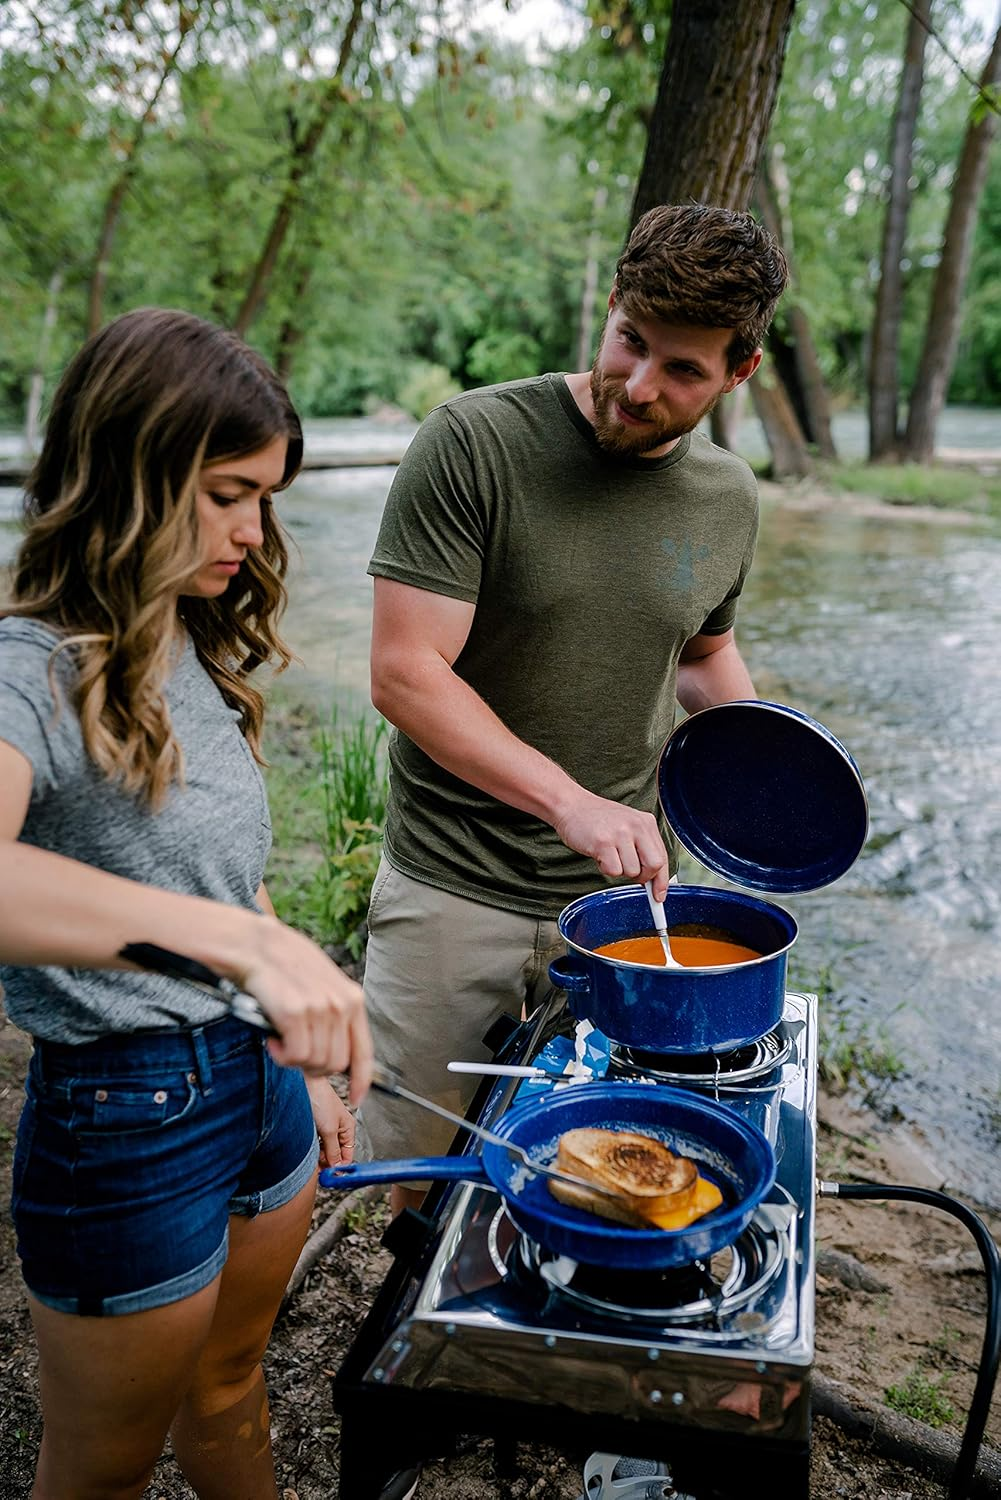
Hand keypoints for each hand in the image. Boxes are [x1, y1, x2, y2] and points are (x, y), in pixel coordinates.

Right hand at [236, 917, 373, 1104]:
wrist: (254, 945)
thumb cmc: (284, 964)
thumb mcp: (322, 984)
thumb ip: (334, 1015)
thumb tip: (337, 1054)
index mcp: (352, 998)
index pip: (364, 1052)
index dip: (361, 1081)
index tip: (357, 1098)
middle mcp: (341, 1004)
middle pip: (336, 1064)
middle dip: (314, 1068)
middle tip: (294, 1053)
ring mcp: (320, 1009)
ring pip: (315, 1063)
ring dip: (294, 1059)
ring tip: (281, 1039)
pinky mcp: (295, 1013)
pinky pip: (295, 1056)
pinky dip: (281, 1055)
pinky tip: (272, 1038)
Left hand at [306, 1076, 355, 1166]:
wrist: (301, 1085)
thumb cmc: (320, 1099)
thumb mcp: (329, 1130)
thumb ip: (333, 1151)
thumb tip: (337, 1167)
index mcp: (348, 1127)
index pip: (348, 1154)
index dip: (341, 1166)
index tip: (332, 1177)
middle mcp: (338, 1128)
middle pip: (335, 1153)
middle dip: (328, 1162)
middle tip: (319, 1170)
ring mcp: (326, 1127)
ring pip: (324, 1149)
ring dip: (319, 1155)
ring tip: (312, 1157)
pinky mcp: (315, 1125)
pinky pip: (316, 1142)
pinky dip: (312, 1148)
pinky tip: (308, 1149)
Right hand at [553, 790, 670, 901]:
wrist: (572, 805)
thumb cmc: (598, 819)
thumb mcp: (627, 826)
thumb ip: (642, 848)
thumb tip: (652, 880)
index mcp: (646, 823)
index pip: (662, 857)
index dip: (662, 881)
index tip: (659, 896)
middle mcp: (636, 826)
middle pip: (654, 866)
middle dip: (643, 877)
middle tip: (629, 872)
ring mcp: (620, 834)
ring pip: (632, 871)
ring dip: (619, 870)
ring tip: (608, 855)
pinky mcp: (603, 843)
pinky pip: (613, 871)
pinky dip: (605, 869)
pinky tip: (599, 855)